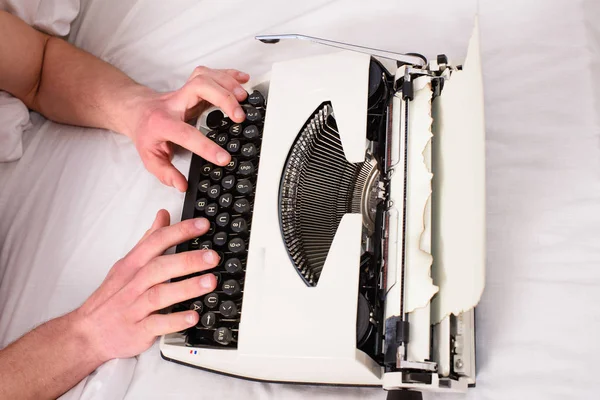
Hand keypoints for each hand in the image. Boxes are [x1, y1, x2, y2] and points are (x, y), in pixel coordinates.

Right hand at [74, 210, 217, 361]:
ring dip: (186, 287)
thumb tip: (164, 216)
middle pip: (160, 267)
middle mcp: (134, 284)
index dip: (180, 231)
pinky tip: (192, 316)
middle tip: (212, 256)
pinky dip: (175, 320)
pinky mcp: (138, 331)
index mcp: (133, 265)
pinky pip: (157, 324)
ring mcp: (135, 308)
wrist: (88, 333)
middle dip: (188, 260)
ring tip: (210, 282)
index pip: (156, 242)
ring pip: (160, 294)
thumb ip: (148, 240)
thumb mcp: (127, 264)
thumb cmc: (112, 297)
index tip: (202, 225)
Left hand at [127, 67, 249, 191]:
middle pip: (199, 88)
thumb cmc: (146, 133)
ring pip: (206, 76)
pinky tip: (242, 80)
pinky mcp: (194, 85)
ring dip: (228, 84)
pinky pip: (212, 73)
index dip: (206, 147)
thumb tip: (181, 185)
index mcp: (164, 123)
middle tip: (239, 116)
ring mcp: (185, 91)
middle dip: (223, 98)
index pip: (186, 134)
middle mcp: (175, 102)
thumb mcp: (150, 157)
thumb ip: (165, 173)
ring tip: (244, 98)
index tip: (224, 158)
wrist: (137, 110)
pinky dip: (229, 74)